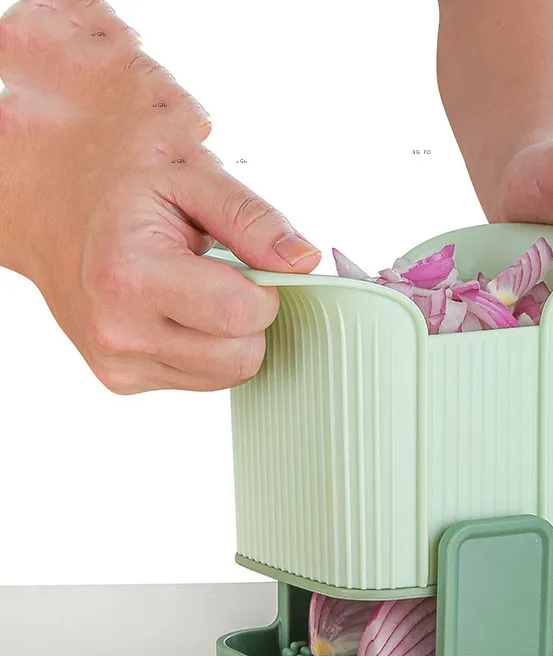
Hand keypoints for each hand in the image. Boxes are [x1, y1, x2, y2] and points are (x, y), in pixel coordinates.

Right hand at [0, 0, 319, 393]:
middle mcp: (118, 332)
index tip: (246, 262)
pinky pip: (201, 379)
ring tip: (192, 288)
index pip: (242, 315)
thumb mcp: (189, 176)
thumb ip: (253, 219)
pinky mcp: (121, 380)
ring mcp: (117, 364)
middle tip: (221, 274)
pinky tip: (176, 310)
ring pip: (226, 376)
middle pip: (241, 358)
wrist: (45, 206)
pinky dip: (204, 347)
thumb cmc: (117, 182)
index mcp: (131, 277)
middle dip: (250, 317)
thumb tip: (305, 260)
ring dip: (228, 335)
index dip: (265, 289)